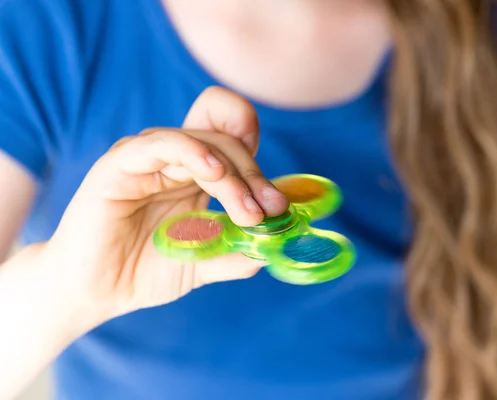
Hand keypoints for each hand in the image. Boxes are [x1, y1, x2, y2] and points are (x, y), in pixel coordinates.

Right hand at [41, 86, 288, 323]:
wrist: (96, 292)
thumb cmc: (146, 269)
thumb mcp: (205, 262)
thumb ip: (239, 253)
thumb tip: (275, 247)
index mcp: (195, 171)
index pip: (232, 131)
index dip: (259, 153)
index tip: (277, 197)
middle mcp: (174, 157)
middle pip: (228, 140)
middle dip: (255, 177)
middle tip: (270, 212)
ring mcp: (148, 157)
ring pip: (205, 142)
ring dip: (235, 176)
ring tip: (248, 214)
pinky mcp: (120, 163)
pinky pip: (164, 143)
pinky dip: (196, 153)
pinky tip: (215, 176)